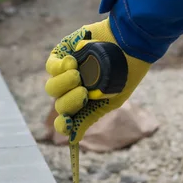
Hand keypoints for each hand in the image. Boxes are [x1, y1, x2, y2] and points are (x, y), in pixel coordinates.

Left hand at [45, 18, 150, 143]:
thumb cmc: (126, 72)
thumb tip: (72, 138)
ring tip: (78, 74)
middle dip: (69, 101)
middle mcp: (72, 91)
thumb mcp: (112, 99)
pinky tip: (71, 63)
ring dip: (63, 84)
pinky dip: (59, 68)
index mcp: (84, 105)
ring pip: (51, 87)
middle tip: (84, 92)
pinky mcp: (62, 56)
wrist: (131, 44)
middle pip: (58, 104)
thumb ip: (90, 116)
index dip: (63, 124)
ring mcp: (66, 74)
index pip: (64, 121)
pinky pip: (51, 67)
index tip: (67, 121)